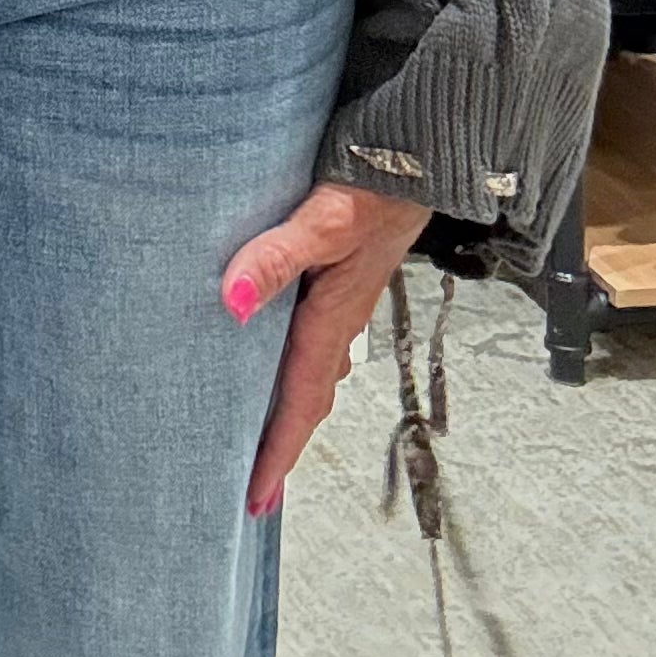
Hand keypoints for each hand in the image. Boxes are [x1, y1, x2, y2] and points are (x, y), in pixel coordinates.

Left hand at [221, 182, 429, 515]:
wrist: (424, 157)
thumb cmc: (377, 184)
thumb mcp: (323, 220)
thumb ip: (277, 257)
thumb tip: (231, 302)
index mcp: (334, 318)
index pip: (299, 401)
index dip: (276, 452)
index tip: (254, 499)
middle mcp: (339, 320)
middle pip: (305, 399)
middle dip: (280, 446)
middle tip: (253, 493)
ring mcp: (342, 301)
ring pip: (310, 371)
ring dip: (287, 410)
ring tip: (259, 438)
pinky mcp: (339, 279)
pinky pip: (312, 341)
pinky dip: (292, 368)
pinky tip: (274, 360)